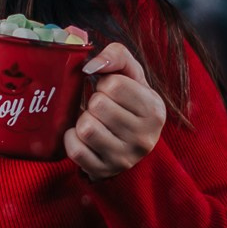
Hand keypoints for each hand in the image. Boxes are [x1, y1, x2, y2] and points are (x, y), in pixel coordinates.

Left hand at [64, 42, 166, 181]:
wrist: (129, 140)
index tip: (110, 91)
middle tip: (101, 107)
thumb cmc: (128, 101)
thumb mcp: (131, 74)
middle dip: (93, 101)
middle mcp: (144, 138)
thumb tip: (91, 65)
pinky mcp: (103, 171)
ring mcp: (124, 158)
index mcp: (154, 110)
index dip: (105, 83)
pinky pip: (75, 150)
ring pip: (86, 128)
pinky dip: (71, 139)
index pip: (114, 85)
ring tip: (93, 120)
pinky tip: (82, 136)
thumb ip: (117, 56)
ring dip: (83, 119)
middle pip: (98, 106)